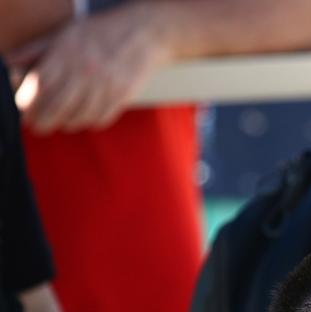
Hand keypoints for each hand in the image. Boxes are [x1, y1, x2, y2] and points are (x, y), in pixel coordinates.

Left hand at [8, 3, 172, 132]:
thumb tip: (11, 66)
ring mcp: (106, 85)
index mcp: (67, 52)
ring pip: (80, 117)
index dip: (29, 103)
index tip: (24, 111)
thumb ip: (36, 50)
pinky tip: (83, 118)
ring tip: (60, 123)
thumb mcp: (65, 33)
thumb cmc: (101, 32)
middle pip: (58, 106)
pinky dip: (89, 122)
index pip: (41, 85)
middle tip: (37, 126)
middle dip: (43, 121)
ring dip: (66, 124)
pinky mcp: (122, 96)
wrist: (145, 33)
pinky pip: (101, 119)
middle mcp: (86, 70)